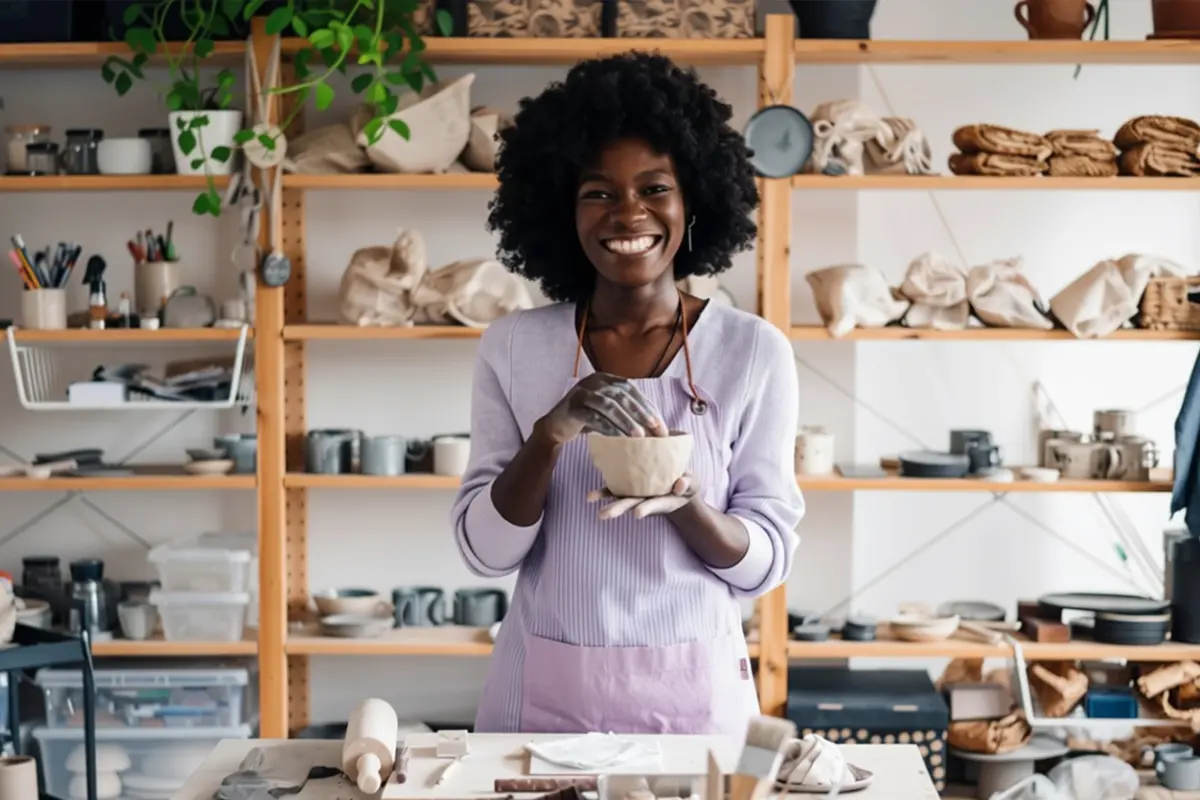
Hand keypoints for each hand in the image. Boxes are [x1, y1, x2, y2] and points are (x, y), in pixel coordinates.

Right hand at [536, 372, 667, 445]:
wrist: (555, 426)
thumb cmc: (586, 419)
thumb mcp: (607, 411)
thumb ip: (625, 411)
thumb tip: (655, 426)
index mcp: (605, 378)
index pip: (630, 389)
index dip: (646, 405)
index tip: (660, 424)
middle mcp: (593, 381)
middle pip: (622, 395)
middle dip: (640, 413)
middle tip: (655, 429)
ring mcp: (581, 393)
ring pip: (609, 405)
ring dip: (626, 421)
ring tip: (639, 436)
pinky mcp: (572, 407)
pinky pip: (594, 417)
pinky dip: (609, 428)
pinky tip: (620, 439)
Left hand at [587, 473, 697, 519]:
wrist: (678, 483)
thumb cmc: (686, 485)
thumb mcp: (692, 484)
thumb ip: (687, 484)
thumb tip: (679, 485)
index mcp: (661, 500)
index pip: (652, 504)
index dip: (645, 508)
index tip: (636, 514)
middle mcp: (645, 499)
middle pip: (629, 503)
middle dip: (616, 509)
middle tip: (602, 515)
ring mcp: (637, 493)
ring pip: (619, 497)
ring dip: (605, 500)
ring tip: (590, 499)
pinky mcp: (631, 485)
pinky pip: (615, 488)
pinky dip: (604, 492)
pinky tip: (590, 497)